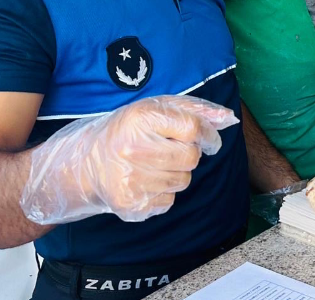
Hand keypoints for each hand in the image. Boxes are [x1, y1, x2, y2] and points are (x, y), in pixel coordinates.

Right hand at [20, 96, 238, 224]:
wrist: (86, 164)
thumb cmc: (128, 131)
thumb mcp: (156, 109)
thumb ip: (195, 110)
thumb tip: (229, 118)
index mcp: (140, 118)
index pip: (193, 128)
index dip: (207, 135)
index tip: (206, 139)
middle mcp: (133, 149)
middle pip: (191, 158)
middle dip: (189, 155)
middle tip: (171, 150)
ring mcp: (130, 179)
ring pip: (183, 181)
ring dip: (176, 173)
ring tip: (154, 165)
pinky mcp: (131, 204)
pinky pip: (169, 201)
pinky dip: (164, 192)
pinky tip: (145, 181)